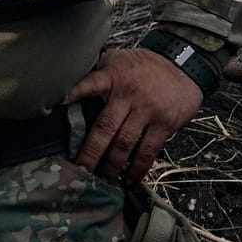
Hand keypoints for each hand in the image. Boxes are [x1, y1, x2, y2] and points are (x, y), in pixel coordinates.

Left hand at [64, 48, 204, 182]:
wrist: (183, 64)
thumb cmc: (142, 66)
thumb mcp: (117, 61)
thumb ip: (97, 75)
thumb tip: (67, 89)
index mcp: (112, 77)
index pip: (90, 83)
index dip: (74, 92)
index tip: (58, 102)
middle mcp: (128, 95)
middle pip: (105, 127)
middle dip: (91, 152)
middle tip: (79, 170)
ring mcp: (147, 111)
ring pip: (125, 143)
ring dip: (112, 165)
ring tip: (103, 180)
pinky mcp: (164, 124)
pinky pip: (148, 150)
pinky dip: (138, 167)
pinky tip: (130, 178)